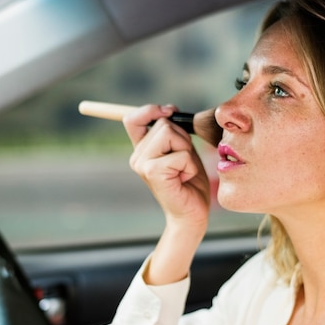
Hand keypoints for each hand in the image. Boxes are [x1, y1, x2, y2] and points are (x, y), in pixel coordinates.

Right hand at [123, 104, 211, 284]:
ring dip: (187, 151)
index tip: (170, 112)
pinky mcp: (152, 172)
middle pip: (162, 122)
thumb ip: (173, 132)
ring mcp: (142, 164)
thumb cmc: (190, 183)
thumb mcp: (182, 149)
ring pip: (170, 133)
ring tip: (184, 170)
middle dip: (182, 138)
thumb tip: (170, 111)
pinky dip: (189, 164)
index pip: (133, 118)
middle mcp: (137, 156)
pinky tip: (184, 179)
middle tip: (184, 162)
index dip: (151, 110)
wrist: (192, 214)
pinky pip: (179, 153)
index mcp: (141, 150)